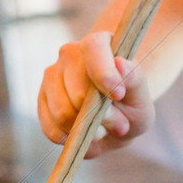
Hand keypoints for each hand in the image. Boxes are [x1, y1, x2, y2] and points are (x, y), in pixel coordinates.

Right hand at [38, 33, 154, 155]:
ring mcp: (52, 75)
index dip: (104, 72)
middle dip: (99, 115)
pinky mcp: (42, 100)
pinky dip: (71, 138)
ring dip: (86, 129)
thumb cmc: (130, 103)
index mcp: (98, 43)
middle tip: (120, 124)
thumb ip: (135, 79)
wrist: (115, 118)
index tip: (119, 96)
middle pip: (77, 89)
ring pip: (62, 112)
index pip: (93, 47)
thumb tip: (120, 63)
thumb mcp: (141, 95)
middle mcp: (70, 54)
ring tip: (104, 129)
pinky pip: (51, 128)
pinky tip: (85, 134)